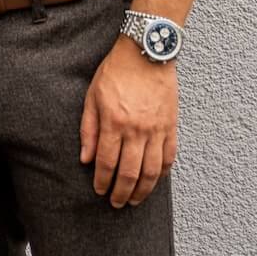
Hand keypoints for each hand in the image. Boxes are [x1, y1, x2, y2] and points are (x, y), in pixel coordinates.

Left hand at [79, 37, 176, 208]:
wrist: (146, 52)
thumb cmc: (116, 72)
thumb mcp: (92, 96)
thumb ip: (88, 129)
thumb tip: (85, 159)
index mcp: (114, 122)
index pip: (107, 162)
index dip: (103, 181)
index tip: (100, 191)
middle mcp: (136, 130)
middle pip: (130, 173)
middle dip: (122, 193)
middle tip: (116, 203)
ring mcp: (156, 130)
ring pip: (152, 171)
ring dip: (143, 191)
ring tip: (135, 200)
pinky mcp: (171, 126)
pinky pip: (169, 157)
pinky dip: (162, 173)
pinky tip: (155, 181)